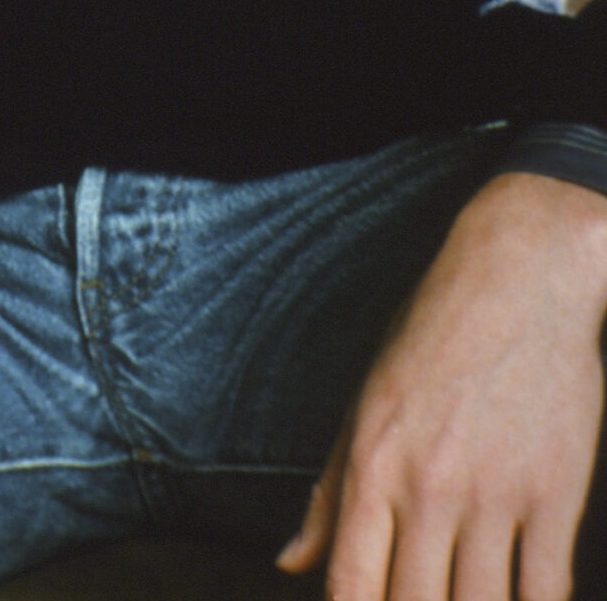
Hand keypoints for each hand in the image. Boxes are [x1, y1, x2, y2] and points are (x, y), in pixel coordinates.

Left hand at [278, 173, 606, 600]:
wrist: (521, 275)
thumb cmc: (434, 335)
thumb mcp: (366, 402)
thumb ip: (329, 491)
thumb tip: (289, 561)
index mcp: (372, 463)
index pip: (351, 586)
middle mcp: (428, 486)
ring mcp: (494, 494)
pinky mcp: (554, 495)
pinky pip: (545, 593)